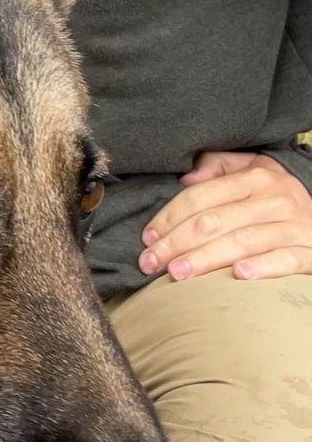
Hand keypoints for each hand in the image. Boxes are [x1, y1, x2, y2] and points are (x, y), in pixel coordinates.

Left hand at [140, 151, 311, 281]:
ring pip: (241, 242)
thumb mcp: (252, 168)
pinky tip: (238, 275)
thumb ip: (218, 166)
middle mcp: (274, 200)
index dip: (169, 218)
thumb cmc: (278, 193)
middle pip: (213, 222)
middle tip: (150, 262)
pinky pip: (286, 260)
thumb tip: (186, 176)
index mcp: (254, 178)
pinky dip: (262, 267)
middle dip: (176, 244)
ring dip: (205, 260)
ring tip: (177, 273)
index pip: (199, 197)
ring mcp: (295, 226)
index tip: (147, 238)